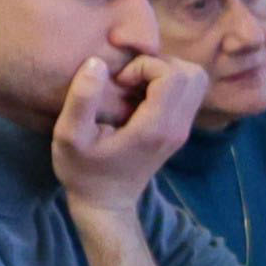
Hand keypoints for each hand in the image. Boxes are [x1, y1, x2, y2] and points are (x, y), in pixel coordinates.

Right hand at [50, 47, 192, 206]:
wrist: (106, 203)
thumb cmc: (83, 171)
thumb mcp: (69, 136)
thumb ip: (82, 99)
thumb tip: (97, 63)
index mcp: (154, 128)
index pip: (173, 75)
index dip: (145, 65)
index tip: (119, 80)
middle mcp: (177, 128)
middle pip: (193, 75)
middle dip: (159, 64)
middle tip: (130, 78)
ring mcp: (182, 130)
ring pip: (196, 82)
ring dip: (165, 72)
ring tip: (135, 84)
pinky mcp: (179, 130)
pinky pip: (187, 93)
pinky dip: (168, 84)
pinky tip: (140, 95)